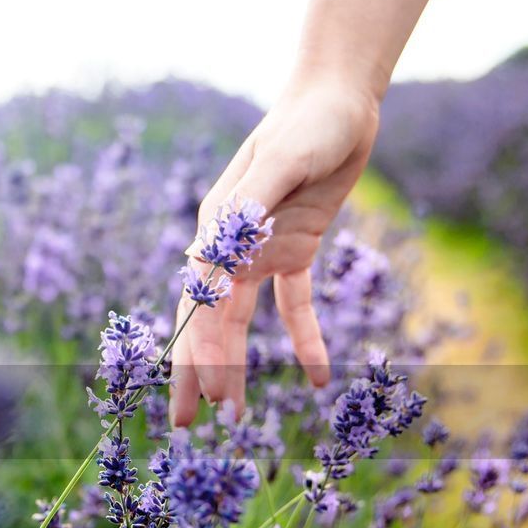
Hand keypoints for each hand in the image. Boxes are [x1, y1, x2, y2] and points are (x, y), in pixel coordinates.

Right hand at [169, 78, 380, 425]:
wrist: (340, 101)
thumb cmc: (307, 125)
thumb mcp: (279, 165)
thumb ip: (246, 214)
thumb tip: (212, 267)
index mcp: (215, 233)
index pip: (198, 307)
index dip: (196, 355)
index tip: (199, 398)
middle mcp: (229, 250)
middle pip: (206, 324)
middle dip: (197, 375)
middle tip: (188, 427)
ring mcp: (260, 253)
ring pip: (240, 324)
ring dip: (236, 367)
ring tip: (236, 416)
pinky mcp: (294, 251)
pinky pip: (294, 306)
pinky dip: (303, 340)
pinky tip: (315, 377)